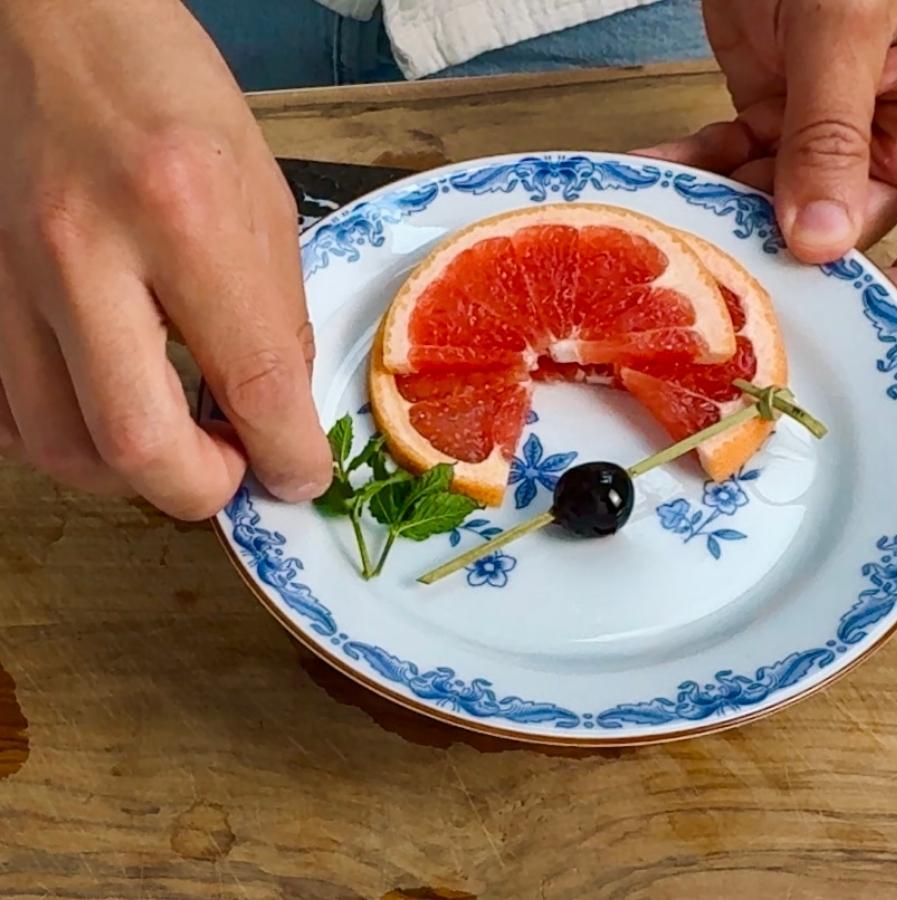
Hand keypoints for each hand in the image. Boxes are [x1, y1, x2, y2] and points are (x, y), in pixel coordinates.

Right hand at [0, 2, 329, 518]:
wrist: (55, 33)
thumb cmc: (171, 100)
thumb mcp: (262, 200)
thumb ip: (272, 318)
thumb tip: (278, 418)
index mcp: (183, 217)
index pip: (252, 384)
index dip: (290, 455)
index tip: (301, 474)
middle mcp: (85, 254)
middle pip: (137, 446)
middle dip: (203, 489)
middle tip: (235, 471)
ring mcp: (14, 279)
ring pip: (63, 448)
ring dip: (136, 473)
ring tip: (181, 442)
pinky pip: (13, 415)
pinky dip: (73, 437)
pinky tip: (112, 406)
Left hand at [644, 0, 896, 312]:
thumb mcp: (851, 21)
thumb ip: (834, 131)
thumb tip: (819, 243)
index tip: (856, 316)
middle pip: (861, 235)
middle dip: (796, 257)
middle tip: (732, 275)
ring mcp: (843, 131)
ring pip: (788, 212)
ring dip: (730, 219)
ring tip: (674, 228)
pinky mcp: (781, 116)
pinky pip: (740, 166)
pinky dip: (698, 172)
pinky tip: (654, 173)